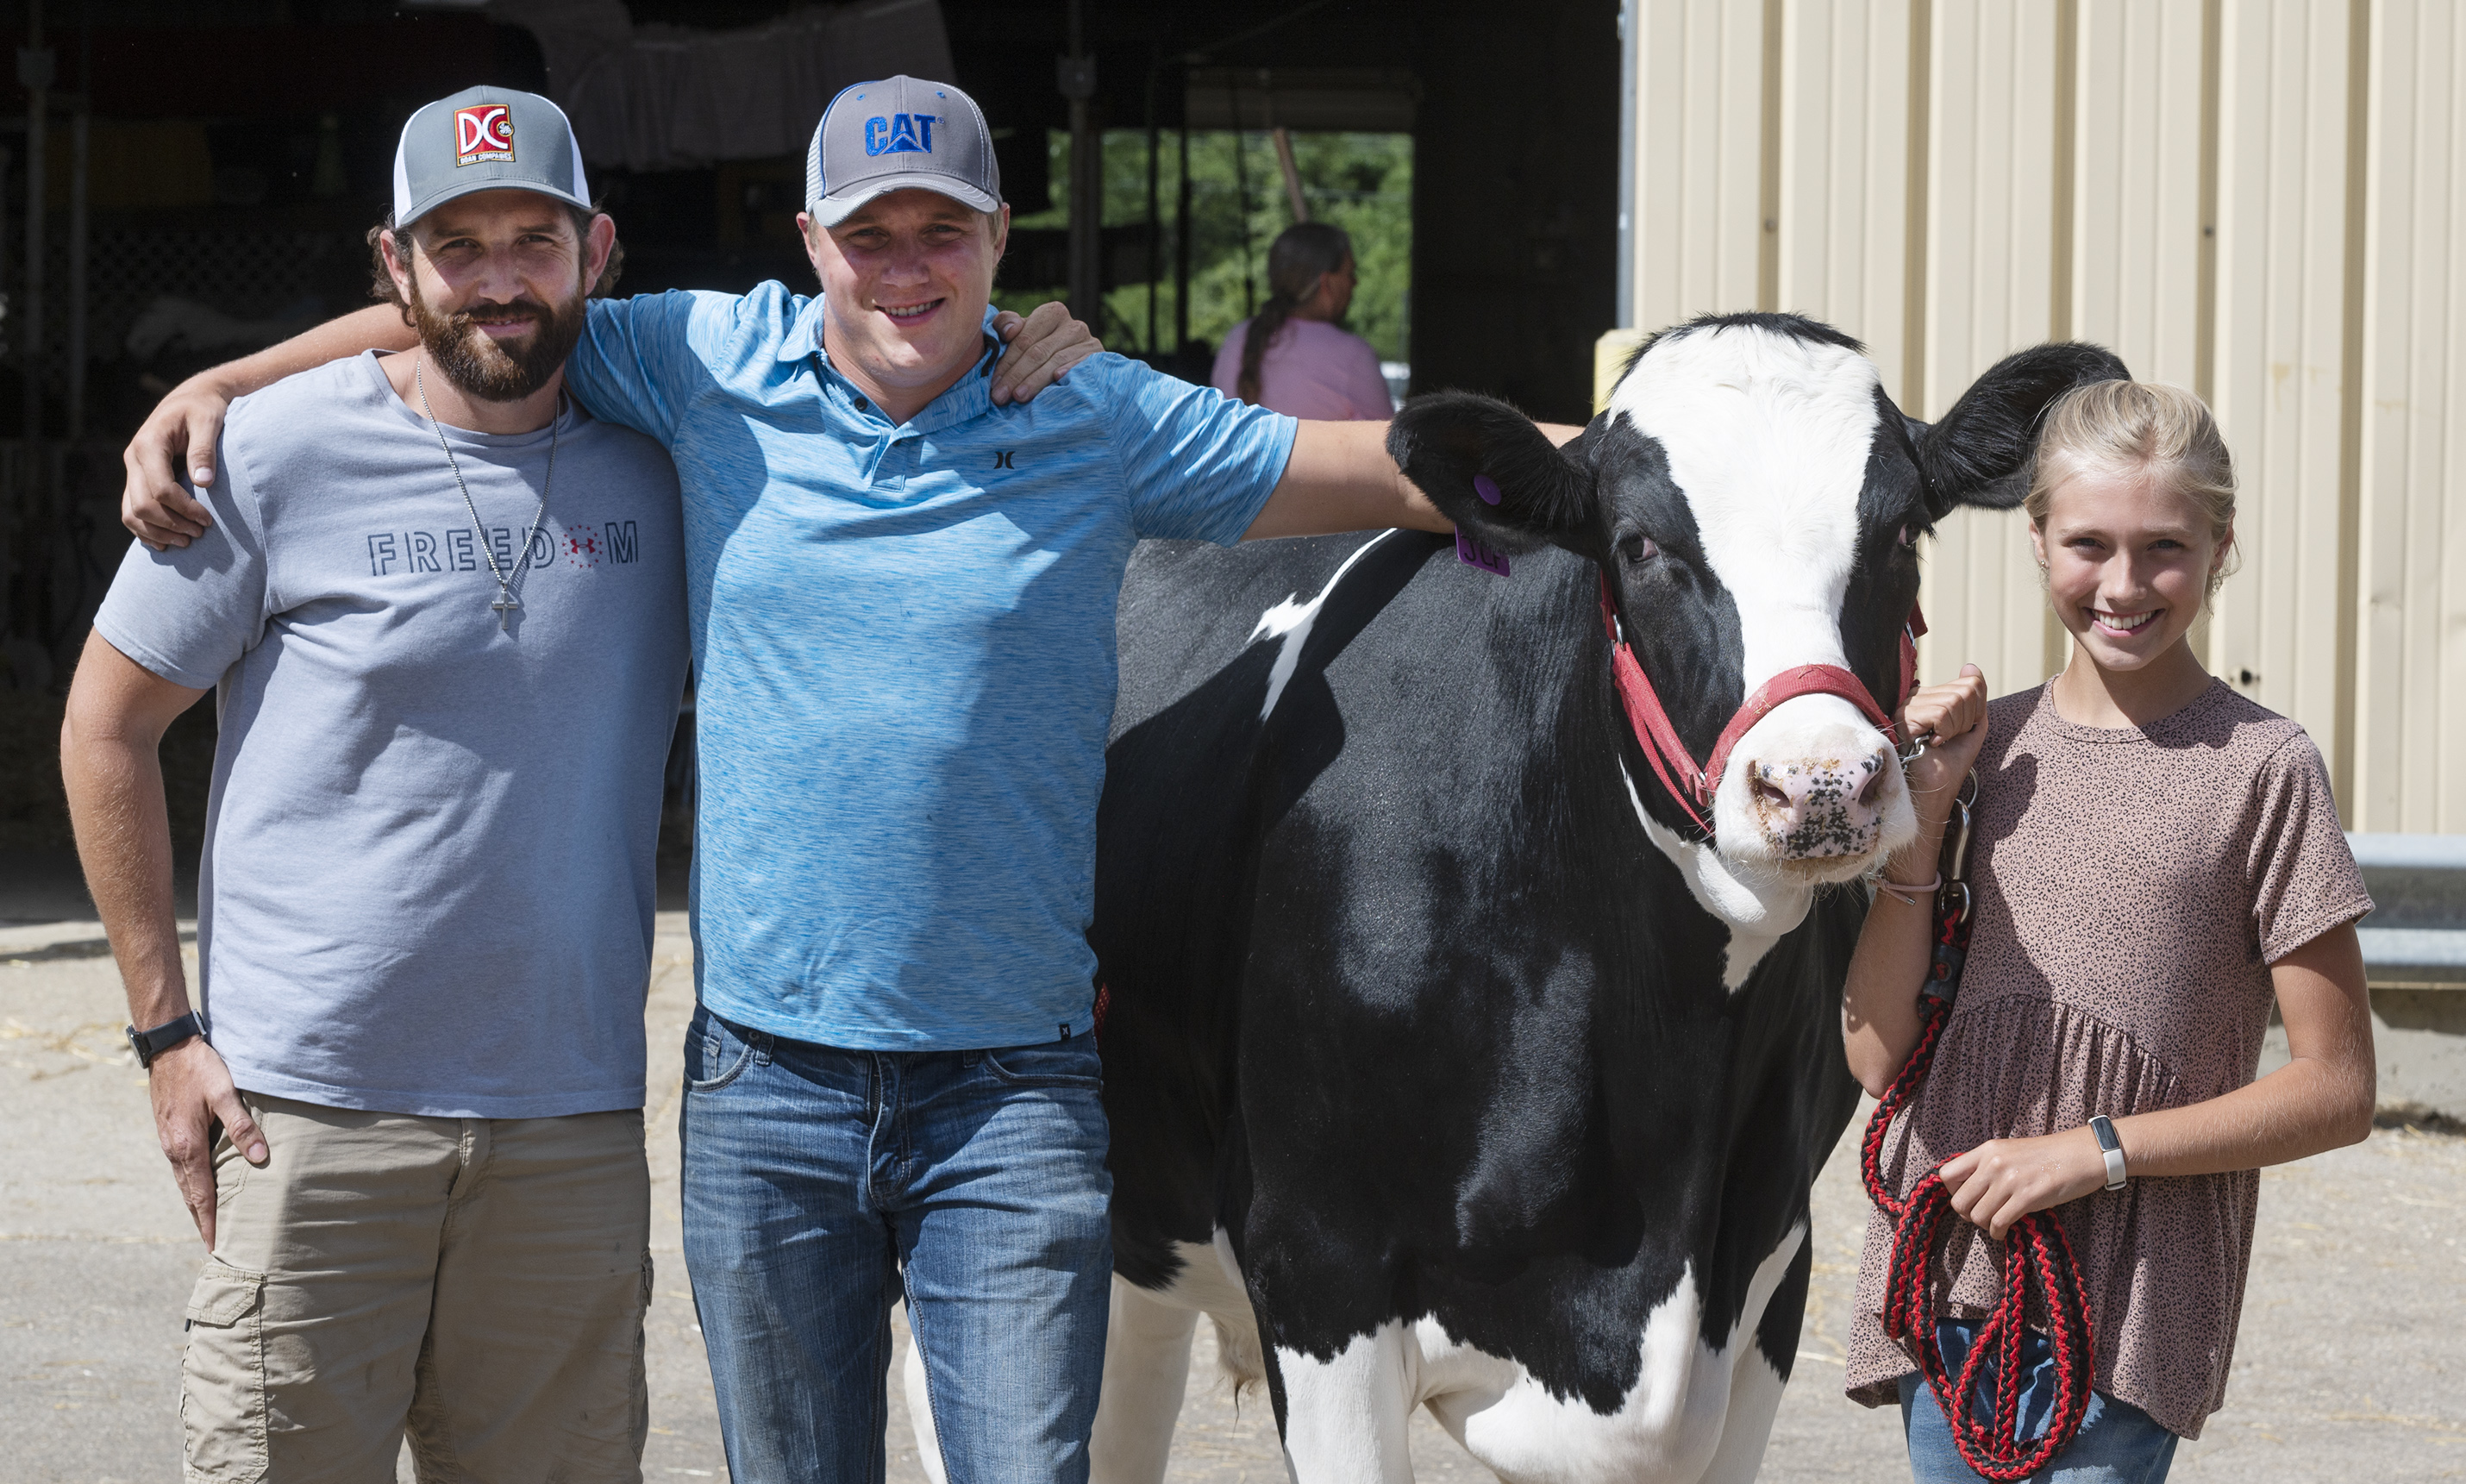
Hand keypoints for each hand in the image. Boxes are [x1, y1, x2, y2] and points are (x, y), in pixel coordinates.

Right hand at [122, 376, 231, 549]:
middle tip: (199, 534)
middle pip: (142, 505)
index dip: (184, 509)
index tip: (207, 520)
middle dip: (171, 524)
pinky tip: (163, 542)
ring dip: (156, 532)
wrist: (190, 399)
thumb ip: (204, 449)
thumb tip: (204, 482)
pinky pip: (130, 509)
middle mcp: (133, 458)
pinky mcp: (135, 478)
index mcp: (149, 444)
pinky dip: (143, 529)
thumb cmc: (203, 408)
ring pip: (131, 512)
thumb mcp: (208, 421)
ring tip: (185, 542)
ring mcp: (132, 470)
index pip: (161, 488)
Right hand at [148, 1036, 266, 1249]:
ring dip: (196, 1205)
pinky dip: (191, 1185)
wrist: (168, 1047)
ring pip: (184, 1183)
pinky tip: (201, 1188)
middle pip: (190, 1195)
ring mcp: (169, 1142)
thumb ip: (243, 1126)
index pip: (201, 1195)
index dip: (209, 1221)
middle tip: (215, 1246)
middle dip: (202, 1221)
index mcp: (187, 1146)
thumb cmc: (200, 1068)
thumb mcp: (225, 1093)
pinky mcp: (170, 1133)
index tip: (215, 1246)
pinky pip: (182, 1169)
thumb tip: (262, 1159)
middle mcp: (174, 1150)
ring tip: (210, 1225)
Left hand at [989, 300, 1101, 405]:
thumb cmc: (1040, 352)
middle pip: (1039, 351)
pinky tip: (1057, 379)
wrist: (1076, 366)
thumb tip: (1010, 330)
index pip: (1024, 339)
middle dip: (1017, 375)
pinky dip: (1069, 370)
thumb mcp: (1021, 337)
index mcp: (1051, 313)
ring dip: (1036, 380)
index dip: (1006, 362)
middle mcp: (1073, 324)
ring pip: (1056, 361)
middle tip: (1001, 396)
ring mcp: (1089, 341)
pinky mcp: (1100, 358)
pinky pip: (1082, 365)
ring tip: (1019, 397)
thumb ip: (1006, 325)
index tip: (994, 383)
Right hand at [1895, 663, 1988, 844]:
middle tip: (1946, 739)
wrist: (1932, 791)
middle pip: (1966, 691)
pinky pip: (1942, 712)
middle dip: (1966, 721)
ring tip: (1937, 742)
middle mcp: (1918, 697)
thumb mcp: (1971, 727)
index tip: (1956, 732)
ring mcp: (1909, 705)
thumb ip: (1976, 697)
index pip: (1970, 684)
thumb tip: (1970, 666)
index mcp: (1932, 697)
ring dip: (1954, 729)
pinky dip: (1944, 732)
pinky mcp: (1903, 716)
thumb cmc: (1948, 766)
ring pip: (1955, 701)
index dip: (1975, 711)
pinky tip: (1930, 743)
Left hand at [1935, 1127, 2106, 1240]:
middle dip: (1968, 1214)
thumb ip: (1987, 1165)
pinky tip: (2005, 1229)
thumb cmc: (2047, 1156)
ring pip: (1977, 1216)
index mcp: (1986, 1150)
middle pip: (1959, 1202)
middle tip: (1983, 1215)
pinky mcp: (2027, 1197)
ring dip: (1985, 1225)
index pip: (1946, 1175)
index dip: (1953, 1192)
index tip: (1969, 1198)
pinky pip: (1998, 1224)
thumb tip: (1967, 1190)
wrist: (2082, 1154)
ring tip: (1997, 1221)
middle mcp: (1993, 1163)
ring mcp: (2009, 1180)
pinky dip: (1998, 1232)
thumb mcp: (2009, 1151)